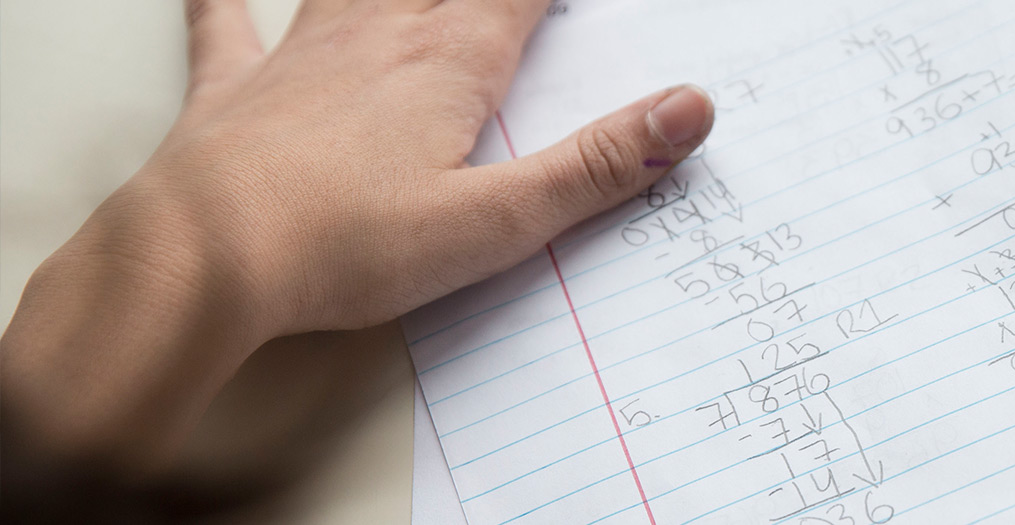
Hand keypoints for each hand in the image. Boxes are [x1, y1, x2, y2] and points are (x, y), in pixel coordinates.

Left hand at [1, 0, 711, 477]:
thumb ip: (596, 166)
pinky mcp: (239, 91)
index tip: (580, 0)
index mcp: (451, 64)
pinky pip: (229, 25)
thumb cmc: (341, 242)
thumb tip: (687, 112)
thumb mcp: (497, 220)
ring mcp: (304, 56)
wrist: (204, 256)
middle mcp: (380, 38)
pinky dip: (228, 3)